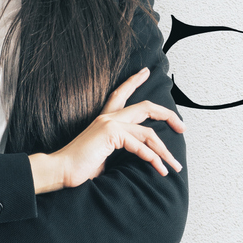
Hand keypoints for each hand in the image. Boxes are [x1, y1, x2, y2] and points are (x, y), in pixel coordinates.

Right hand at [29, 67, 184, 193]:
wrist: (60, 170)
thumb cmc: (79, 166)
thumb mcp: (103, 154)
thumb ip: (118, 149)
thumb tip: (136, 155)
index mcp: (104, 119)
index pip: (120, 94)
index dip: (134, 82)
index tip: (145, 72)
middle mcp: (108, 116)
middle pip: (146, 107)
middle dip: (168, 115)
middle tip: (182, 126)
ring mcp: (109, 123)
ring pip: (148, 132)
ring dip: (165, 151)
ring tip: (174, 166)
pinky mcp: (110, 133)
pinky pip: (140, 145)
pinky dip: (153, 159)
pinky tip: (160, 169)